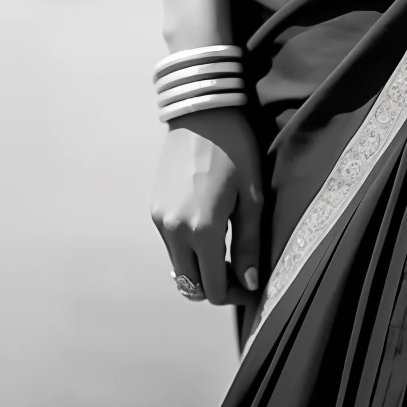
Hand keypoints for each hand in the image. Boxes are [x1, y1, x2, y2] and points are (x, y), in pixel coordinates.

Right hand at [151, 107, 262, 307]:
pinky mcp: (154, 208)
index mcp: (201, 230)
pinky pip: (171, 244)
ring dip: (200, 267)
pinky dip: (188, 249)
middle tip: (239, 270)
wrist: (201, 112)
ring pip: (179, 265)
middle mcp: (173, 229)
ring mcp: (160, 219)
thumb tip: (250, 283)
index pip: (213, 289)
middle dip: (215, 285)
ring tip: (226, 248)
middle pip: (191, 285)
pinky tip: (207, 229)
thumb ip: (249, 245)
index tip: (251, 285)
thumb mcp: (251, 197)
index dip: (235, 294)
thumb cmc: (235, 150)